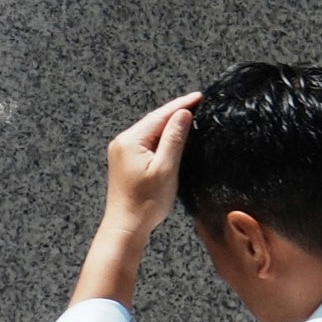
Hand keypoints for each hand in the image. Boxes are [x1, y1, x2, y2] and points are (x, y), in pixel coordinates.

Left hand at [73, 92, 196, 310]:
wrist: (126, 224)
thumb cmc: (147, 201)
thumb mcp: (166, 168)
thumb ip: (174, 139)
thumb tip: (183, 115)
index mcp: (131, 141)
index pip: (159, 116)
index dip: (181, 105)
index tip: (199, 96)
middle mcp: (123, 142)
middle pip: (153, 121)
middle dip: (175, 112)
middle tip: (198, 102)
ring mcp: (122, 152)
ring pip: (150, 131)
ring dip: (169, 124)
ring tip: (189, 115)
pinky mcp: (126, 161)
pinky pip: (146, 142)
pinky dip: (161, 137)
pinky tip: (173, 137)